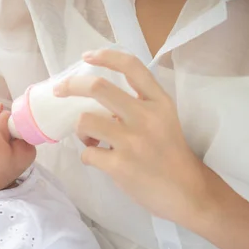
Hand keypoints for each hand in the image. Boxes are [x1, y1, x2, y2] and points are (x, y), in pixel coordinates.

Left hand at [53, 49, 213, 227]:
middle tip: (60, 90)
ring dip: (79, 128)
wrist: (187, 192)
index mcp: (159, 102)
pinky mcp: (121, 166)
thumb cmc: (171, 155)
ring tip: (88, 138)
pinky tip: (99, 160)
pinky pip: (88, 154)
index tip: (86, 57)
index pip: (131, 66)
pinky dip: (87, 156)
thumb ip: (138, 106)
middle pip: (97, 87)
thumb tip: (100, 101)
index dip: (105, 56)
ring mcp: (132, 141)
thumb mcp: (164, 120)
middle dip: (71, 85)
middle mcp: (146, 117)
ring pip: (85, 120)